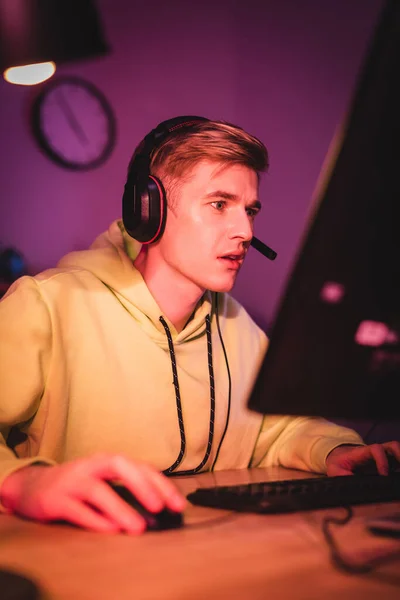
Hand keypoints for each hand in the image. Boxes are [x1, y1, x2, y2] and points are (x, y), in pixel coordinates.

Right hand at [0, 454, 185, 533]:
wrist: (31, 487)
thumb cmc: (77, 485)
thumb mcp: (103, 482)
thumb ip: (127, 495)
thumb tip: (157, 518)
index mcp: (107, 461)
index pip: (139, 466)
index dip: (160, 484)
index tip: (178, 505)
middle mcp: (91, 466)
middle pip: (119, 466)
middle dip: (142, 485)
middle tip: (160, 507)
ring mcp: (72, 482)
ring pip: (98, 491)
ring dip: (120, 509)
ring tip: (139, 528)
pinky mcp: (55, 500)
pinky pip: (76, 510)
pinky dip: (94, 520)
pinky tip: (111, 531)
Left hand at [326, 441, 399, 475]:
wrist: (339, 457)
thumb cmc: (338, 462)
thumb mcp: (334, 469)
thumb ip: (341, 475)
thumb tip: (351, 484)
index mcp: (363, 452)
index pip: (376, 449)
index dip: (382, 460)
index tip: (384, 474)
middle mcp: (375, 452)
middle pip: (392, 446)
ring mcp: (382, 456)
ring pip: (396, 451)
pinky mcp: (386, 462)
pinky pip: (396, 461)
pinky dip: (399, 466)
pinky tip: (398, 479)